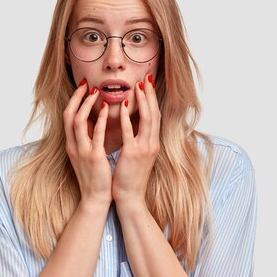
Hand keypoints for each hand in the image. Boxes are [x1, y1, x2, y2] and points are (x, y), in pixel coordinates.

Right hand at [63, 79, 112, 205]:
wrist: (95, 198)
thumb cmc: (94, 177)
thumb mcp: (86, 155)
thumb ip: (87, 139)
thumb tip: (94, 122)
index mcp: (71, 144)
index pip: (68, 117)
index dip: (74, 100)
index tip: (83, 88)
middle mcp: (73, 146)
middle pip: (69, 115)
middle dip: (76, 98)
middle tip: (86, 84)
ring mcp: (82, 151)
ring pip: (79, 122)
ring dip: (87, 105)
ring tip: (96, 92)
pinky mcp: (94, 157)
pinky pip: (96, 135)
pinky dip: (101, 120)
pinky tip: (107, 109)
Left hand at [112, 73, 159, 203]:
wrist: (130, 198)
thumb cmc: (130, 178)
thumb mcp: (138, 156)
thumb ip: (138, 140)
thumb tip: (134, 125)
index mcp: (153, 144)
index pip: (155, 116)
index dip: (152, 99)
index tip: (148, 84)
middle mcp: (152, 144)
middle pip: (154, 113)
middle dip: (150, 94)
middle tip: (146, 78)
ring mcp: (144, 149)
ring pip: (147, 119)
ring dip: (143, 101)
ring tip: (137, 86)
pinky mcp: (133, 154)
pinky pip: (130, 132)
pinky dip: (127, 117)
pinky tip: (121, 105)